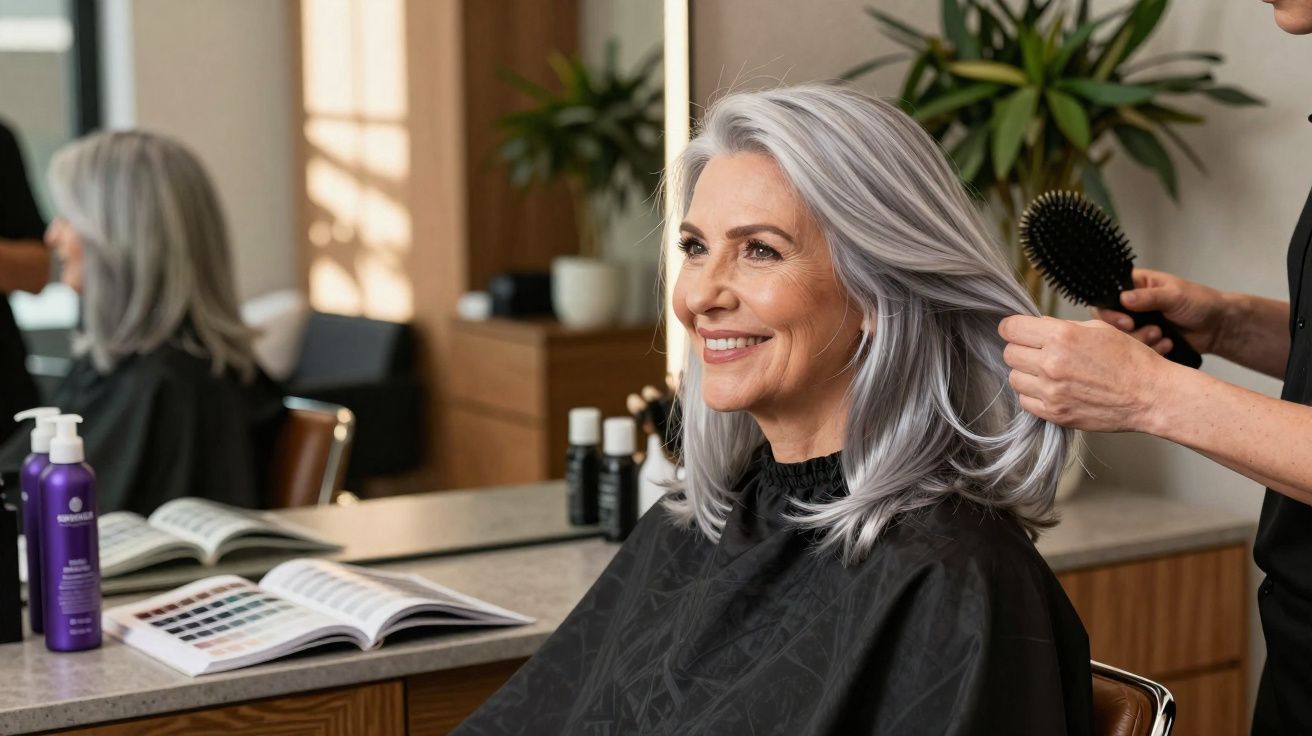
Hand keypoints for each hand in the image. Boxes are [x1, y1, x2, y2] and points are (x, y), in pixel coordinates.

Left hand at [998, 315, 1175, 432]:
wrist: (1151, 395)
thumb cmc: (1130, 359)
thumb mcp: (1098, 329)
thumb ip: (1062, 327)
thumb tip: (1037, 326)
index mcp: (1061, 336)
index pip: (1010, 328)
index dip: (1013, 328)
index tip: (1018, 332)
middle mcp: (1052, 363)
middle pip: (1009, 353)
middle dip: (1021, 350)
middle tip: (1038, 352)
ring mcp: (1051, 391)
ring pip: (1014, 378)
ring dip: (1026, 374)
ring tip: (1048, 373)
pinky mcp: (1055, 413)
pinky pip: (1025, 401)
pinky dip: (1034, 395)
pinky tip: (1053, 390)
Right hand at [1091, 268, 1228, 354]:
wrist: (1218, 327)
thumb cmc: (1199, 301)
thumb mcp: (1174, 295)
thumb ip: (1148, 297)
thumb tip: (1123, 299)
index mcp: (1134, 286)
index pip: (1107, 297)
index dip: (1109, 312)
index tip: (1126, 322)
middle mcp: (1131, 306)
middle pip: (1109, 322)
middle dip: (1127, 331)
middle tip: (1151, 331)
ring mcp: (1137, 325)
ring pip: (1122, 339)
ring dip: (1142, 341)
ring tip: (1162, 336)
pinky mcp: (1145, 342)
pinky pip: (1136, 351)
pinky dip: (1151, 351)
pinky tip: (1168, 344)